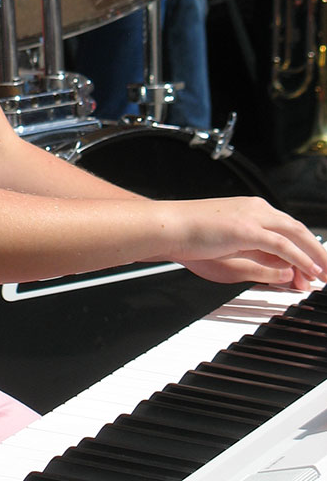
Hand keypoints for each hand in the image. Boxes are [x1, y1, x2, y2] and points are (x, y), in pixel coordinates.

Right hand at [165, 195, 325, 288]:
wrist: (168, 226)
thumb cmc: (189, 238)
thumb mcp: (231, 252)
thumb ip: (261, 261)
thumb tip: (287, 271)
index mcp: (251, 209)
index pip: (288, 229)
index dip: (306, 250)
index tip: (314, 271)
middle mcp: (256, 208)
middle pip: (299, 229)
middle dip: (319, 252)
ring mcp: (253, 217)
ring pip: (297, 235)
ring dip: (317, 257)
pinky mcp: (248, 229)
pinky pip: (284, 246)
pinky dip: (302, 259)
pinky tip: (312, 272)